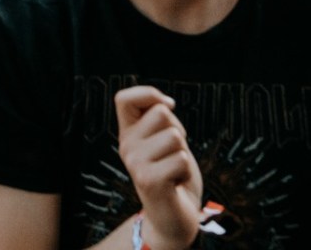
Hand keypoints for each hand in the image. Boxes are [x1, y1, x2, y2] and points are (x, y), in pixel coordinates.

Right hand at [115, 86, 202, 249]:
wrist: (172, 218)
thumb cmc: (173, 174)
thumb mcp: (164, 139)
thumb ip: (160, 118)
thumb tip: (166, 103)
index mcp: (128, 133)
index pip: (124, 98)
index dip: (148, 94)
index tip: (167, 106)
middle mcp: (126, 146)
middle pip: (161, 113)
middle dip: (178, 131)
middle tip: (172, 154)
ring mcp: (135, 163)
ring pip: (174, 136)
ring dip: (183, 153)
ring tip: (173, 169)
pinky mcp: (148, 180)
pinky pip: (181, 159)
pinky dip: (186, 171)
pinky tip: (175, 182)